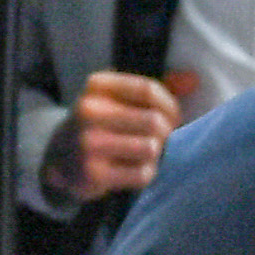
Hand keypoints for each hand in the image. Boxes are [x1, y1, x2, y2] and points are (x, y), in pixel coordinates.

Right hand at [39, 67, 201, 207]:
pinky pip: (141, 174)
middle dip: (165, 134)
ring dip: (155, 155)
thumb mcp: (119, 100)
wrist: (61, 159)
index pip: (148, 90)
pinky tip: (133, 171)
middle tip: (160, 141)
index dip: (170, 107)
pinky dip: (145, 174)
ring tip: (144, 156)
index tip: (173, 119)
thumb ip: (155, 91)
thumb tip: (193, 79)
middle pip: (153, 121)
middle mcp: (89, 110)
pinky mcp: (93, 173)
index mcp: (97, 85)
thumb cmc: (101, 125)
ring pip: (150, 148)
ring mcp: (89, 142)